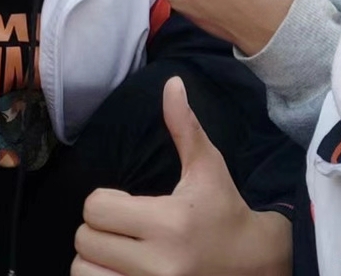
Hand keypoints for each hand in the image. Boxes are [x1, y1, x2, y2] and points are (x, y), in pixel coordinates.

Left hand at [72, 78, 291, 275]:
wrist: (256, 266)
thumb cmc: (225, 211)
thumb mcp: (208, 168)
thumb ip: (184, 127)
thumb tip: (171, 83)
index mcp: (170, 223)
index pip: (96, 208)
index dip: (105, 201)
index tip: (125, 204)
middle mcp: (159, 265)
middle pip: (85, 241)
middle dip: (97, 230)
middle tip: (122, 228)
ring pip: (83, 272)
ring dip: (94, 260)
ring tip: (117, 252)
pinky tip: (119, 269)